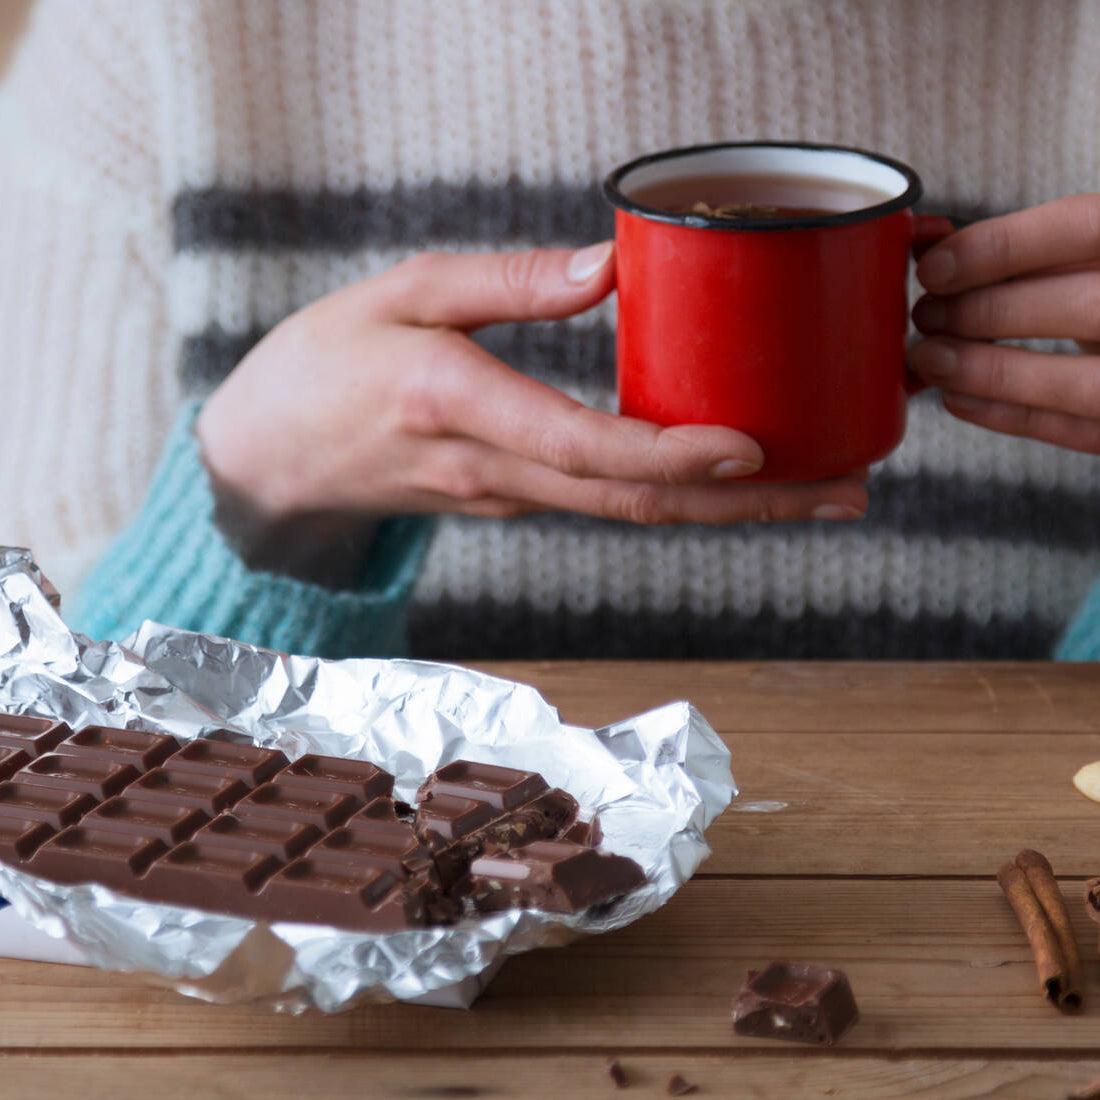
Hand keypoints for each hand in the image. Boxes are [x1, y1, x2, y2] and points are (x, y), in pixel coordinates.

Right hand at [195, 244, 867, 574]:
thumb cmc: (325, 364)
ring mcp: (505, 498)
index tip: (753, 448)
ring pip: (632, 517)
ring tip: (823, 495)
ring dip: (731, 512)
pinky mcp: (511, 502)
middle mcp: (493, 470)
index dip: (670, 457)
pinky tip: (737, 482)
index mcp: (458, 405)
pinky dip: (680, 499)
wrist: (267, 461)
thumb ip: (508, 280)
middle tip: (847, 493)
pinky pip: (606, 506)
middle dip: (748, 505)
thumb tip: (614, 265)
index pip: (583, 448)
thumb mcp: (401, 291)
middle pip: (636, 504)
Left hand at [909, 194, 1099, 452]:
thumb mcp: (1082, 255)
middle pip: (1086, 306)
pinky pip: (1074, 432)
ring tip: (931, 358)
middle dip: (989, 312)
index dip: (1003, 247)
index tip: (934, 268)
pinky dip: (1008, 414)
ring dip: (991, 372)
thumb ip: (1026, 252)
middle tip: (927, 315)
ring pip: (1080, 383)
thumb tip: (932, 256)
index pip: (1085, 227)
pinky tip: (956, 396)